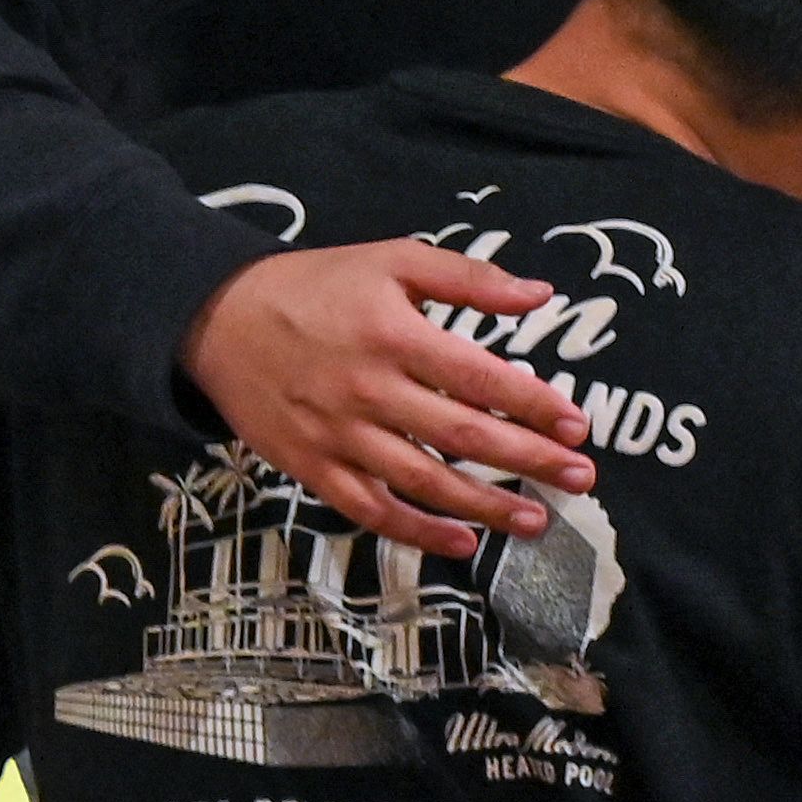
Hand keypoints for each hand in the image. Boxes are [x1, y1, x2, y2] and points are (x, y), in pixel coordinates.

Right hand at [180, 241, 593, 557]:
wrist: (219, 319)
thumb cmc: (318, 285)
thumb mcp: (393, 260)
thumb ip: (469, 278)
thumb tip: (539, 294)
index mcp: (395, 335)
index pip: (480, 377)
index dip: (533, 404)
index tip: (577, 425)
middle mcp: (370, 391)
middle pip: (462, 435)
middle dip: (528, 460)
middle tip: (582, 479)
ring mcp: (339, 436)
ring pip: (423, 482)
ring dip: (485, 506)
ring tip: (536, 520)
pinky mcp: (313, 468)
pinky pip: (372, 510)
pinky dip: (418, 532)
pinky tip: (463, 542)